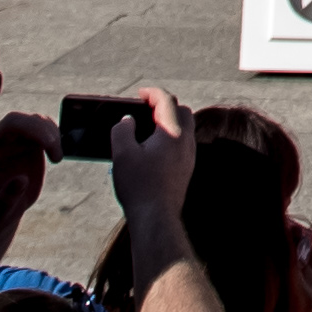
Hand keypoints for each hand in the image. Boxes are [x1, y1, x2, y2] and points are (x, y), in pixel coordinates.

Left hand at [0, 110, 54, 252]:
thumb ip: (6, 198)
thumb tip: (22, 180)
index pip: (4, 128)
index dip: (27, 128)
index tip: (46, 144)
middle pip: (19, 120)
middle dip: (41, 130)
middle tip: (56, 155)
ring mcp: (14, 141)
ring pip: (33, 122)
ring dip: (50, 133)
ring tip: (57, 157)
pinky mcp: (28, 144)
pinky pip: (43, 130)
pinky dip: (54, 136)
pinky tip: (56, 155)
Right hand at [103, 86, 196, 226]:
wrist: (156, 218)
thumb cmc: (139, 186)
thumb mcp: (122, 154)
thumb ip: (122, 130)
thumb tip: (127, 121)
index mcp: (172, 132)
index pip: (166, 100)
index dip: (152, 93)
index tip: (140, 94)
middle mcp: (185, 141)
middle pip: (181, 111)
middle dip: (164, 104)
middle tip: (145, 108)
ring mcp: (189, 156)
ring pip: (184, 128)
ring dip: (169, 121)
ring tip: (147, 128)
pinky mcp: (186, 169)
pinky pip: (181, 144)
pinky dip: (170, 137)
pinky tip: (153, 149)